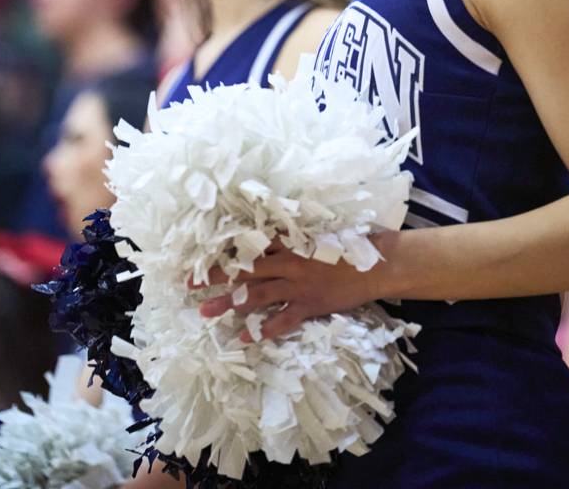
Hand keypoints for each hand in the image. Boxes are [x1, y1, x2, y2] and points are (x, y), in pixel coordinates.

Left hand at [192, 237, 388, 341]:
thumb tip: (271, 233)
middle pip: (245, 271)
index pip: (251, 246)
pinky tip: (244, 338)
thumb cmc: (351, 243)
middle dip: (216, 278)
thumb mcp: (320, 231)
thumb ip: (294, 234)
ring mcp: (297, 286)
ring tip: (206, 313)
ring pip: (255, 296)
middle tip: (190, 287)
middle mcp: (288, 263)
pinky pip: (280, 320)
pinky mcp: (308, 306)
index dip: (225, 251)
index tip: (201, 256)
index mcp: (290, 242)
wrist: (377, 264)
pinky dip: (262, 331)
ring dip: (229, 305)